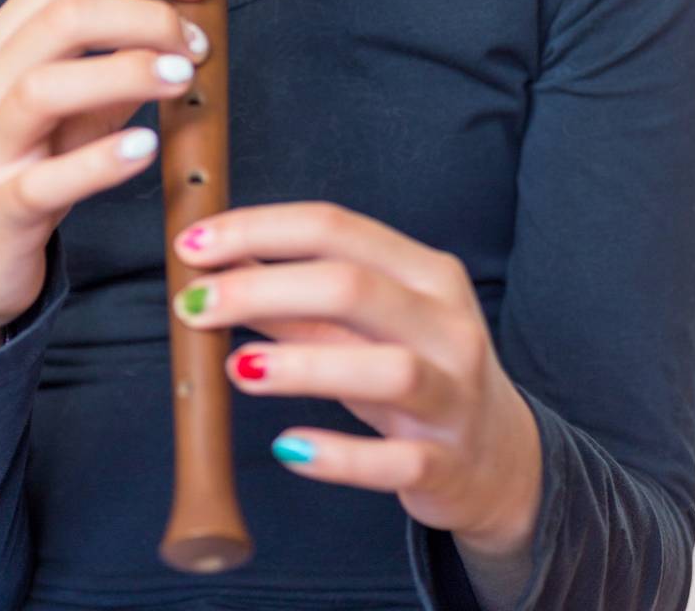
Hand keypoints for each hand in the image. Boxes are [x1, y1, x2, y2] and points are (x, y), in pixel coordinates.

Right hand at [0, 0, 212, 359]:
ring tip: (182, 77)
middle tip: (198, 44)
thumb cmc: (23, 164)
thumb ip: (110, 60)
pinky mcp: (1, 207)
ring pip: (46, 86)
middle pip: (64, 15)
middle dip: (145, 16)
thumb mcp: (65, 103)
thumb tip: (184, 23)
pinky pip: (49, 179)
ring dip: (126, 72)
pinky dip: (102, 159)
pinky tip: (146, 147)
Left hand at [170, 201, 542, 553]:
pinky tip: (288, 446)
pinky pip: (394, 462)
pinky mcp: (446, 465)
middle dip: (264, 288)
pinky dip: (339, 456)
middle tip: (194, 303)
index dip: (259, 230)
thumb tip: (215, 265)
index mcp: (426, 273)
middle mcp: (448, 325)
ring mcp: (453, 397)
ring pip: (387, 370)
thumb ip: (296, 298)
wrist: (500, 460)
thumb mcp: (364, 325)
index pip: (336, 229)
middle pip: (354, 287)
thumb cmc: (416, 371)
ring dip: (303, 365)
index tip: (194, 244)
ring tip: (235, 366)